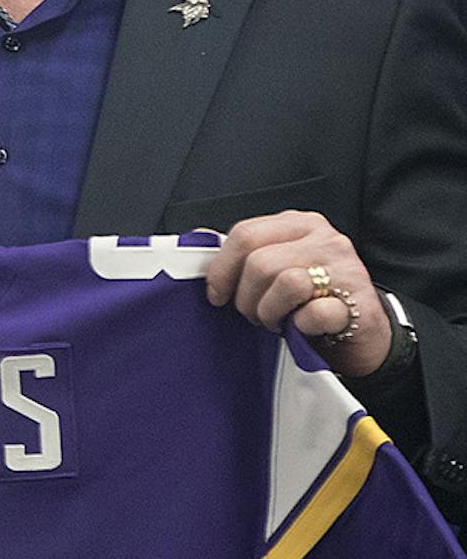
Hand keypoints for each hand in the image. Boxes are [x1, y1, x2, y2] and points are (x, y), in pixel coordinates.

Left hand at [205, 211, 392, 376]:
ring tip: (279, 320)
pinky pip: (314, 313)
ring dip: (271, 313)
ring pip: (286, 283)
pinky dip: (300, 326)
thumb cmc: (308, 300)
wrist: (359, 334)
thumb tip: (198, 236)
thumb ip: (239, 252)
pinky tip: (304, 327)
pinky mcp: (361, 302)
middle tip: (254, 313)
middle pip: (260, 262)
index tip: (217, 294)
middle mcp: (325, 239)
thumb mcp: (272, 268)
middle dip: (246, 297)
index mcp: (299, 224)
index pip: (245, 234)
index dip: (222, 269)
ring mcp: (346, 268)